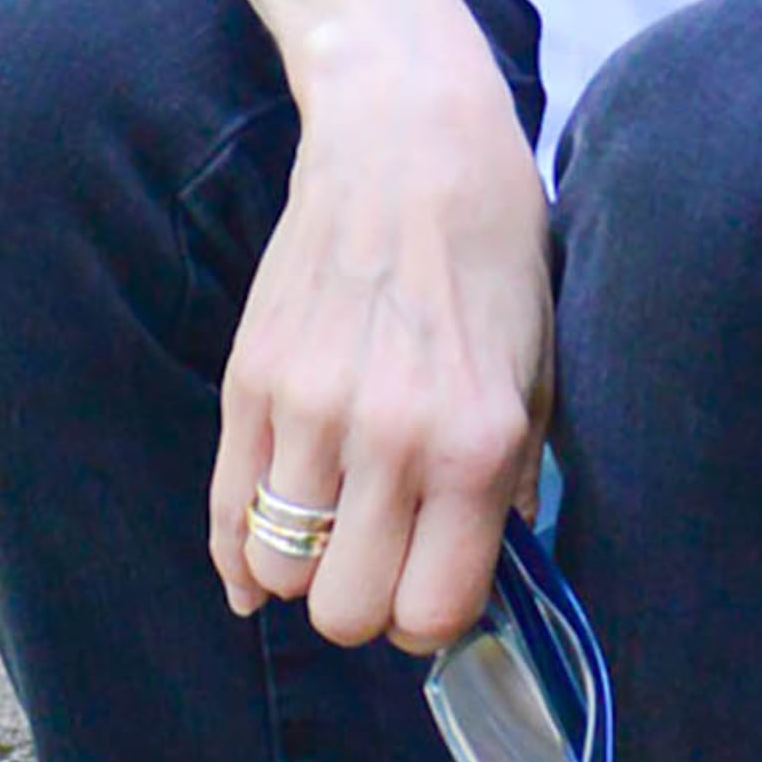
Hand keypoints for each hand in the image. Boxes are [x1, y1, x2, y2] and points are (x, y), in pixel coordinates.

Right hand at [212, 0, 559, 648]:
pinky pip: (224, 515)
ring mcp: (307, 410)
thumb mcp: (537, 368)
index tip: (438, 586)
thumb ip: (513, 480)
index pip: (432, 610)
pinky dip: (242, 553)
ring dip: (306, 570)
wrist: (407, 142)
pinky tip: (263, 559)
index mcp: (475, 440)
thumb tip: (484, 574)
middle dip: (367, 605)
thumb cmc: (491, 254)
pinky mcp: (248, 382)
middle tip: (387, 563)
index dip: (433, 619)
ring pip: (278, 571)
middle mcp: (388, 437)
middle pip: (345, 612)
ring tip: (337, 531)